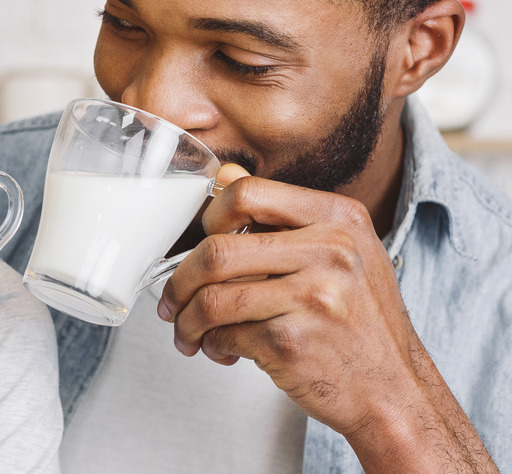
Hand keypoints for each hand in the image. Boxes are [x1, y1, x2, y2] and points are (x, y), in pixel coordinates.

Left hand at [157, 166, 495, 470]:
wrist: (394, 392)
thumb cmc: (361, 323)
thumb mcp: (342, 253)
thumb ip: (283, 215)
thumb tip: (226, 176)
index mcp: (339, 218)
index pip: (248, 192)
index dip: (211, 216)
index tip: (202, 240)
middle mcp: (330, 252)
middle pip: (217, 250)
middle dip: (181, 280)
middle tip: (173, 299)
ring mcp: (312, 297)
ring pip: (212, 299)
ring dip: (187, 320)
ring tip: (190, 331)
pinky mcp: (291, 341)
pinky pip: (224, 335)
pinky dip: (212, 345)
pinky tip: (222, 350)